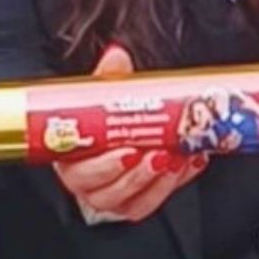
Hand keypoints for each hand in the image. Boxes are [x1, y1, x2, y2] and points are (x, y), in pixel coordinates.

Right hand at [53, 44, 205, 222]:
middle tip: (158, 154)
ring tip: (176, 157)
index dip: (104, 167)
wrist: (117, 130)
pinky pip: (156, 199)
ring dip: (159, 180)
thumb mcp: (100, 95)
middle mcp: (89, 186)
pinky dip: (175, 182)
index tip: (128, 150)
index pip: (81, 173)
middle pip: (109, 192)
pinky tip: (188, 162)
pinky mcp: (138, 202)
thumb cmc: (100, 118)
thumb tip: (116, 55)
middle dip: (137, 174)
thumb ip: (108, 78)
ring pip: (134, 201)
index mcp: (71, 161)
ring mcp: (115, 198)